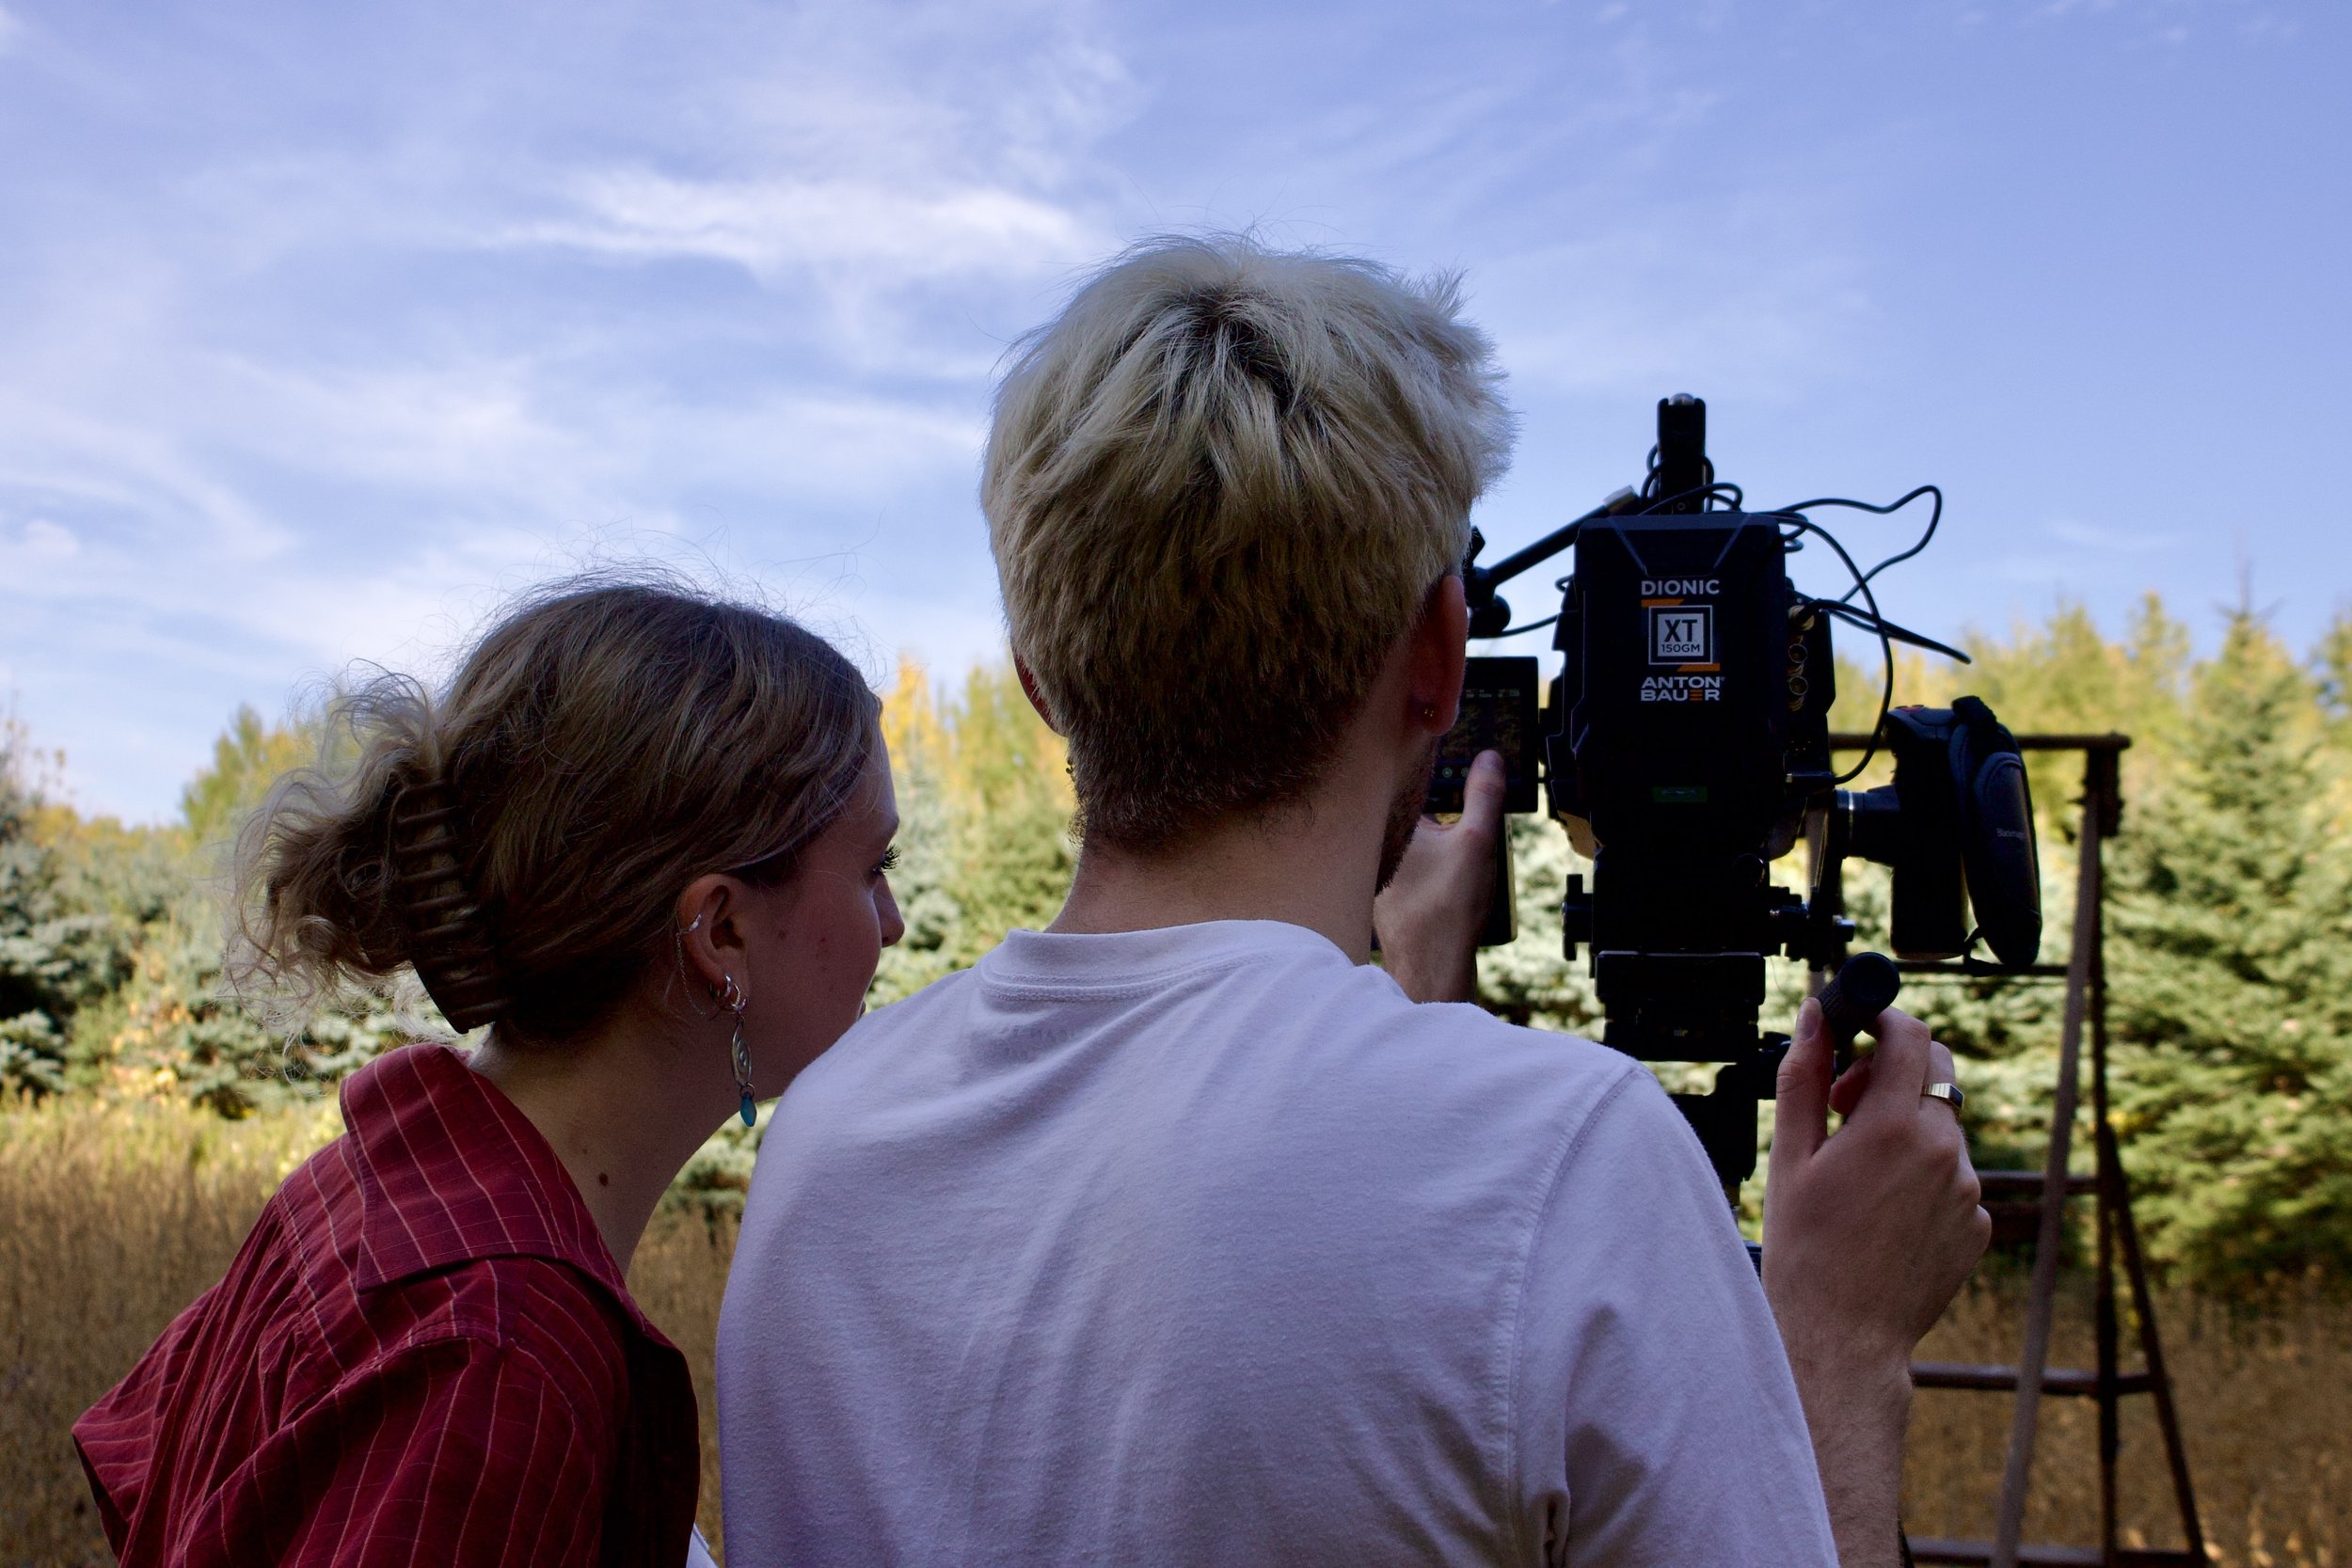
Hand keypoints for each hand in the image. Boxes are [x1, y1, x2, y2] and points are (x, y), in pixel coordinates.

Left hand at [1372, 750, 1503, 1003]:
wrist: (1430, 968)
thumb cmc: (1447, 908)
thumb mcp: (1476, 840)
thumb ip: (1484, 795)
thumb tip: (1490, 758)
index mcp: (1386, 824)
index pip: (1407, 781)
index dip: (1433, 770)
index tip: (1452, 765)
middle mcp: (1371, 846)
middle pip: (1410, 813)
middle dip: (1438, 810)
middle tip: (1464, 817)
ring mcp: (1375, 875)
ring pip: (1408, 844)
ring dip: (1431, 843)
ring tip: (1458, 856)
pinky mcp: (1382, 898)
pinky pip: (1406, 870)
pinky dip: (1424, 869)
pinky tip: (1445, 882)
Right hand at [1764, 999, 1988, 1567]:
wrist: (1842, 1337)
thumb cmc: (1804, 1249)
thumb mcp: (1790, 1155)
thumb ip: (1804, 1075)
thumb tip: (1816, 1014)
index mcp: (1894, 1126)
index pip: (1911, 1034)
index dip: (1883, 1018)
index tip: (1858, 1027)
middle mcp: (1944, 1151)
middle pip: (1937, 1071)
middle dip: (1894, 1069)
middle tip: (1846, 1105)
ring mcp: (1968, 1191)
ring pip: (1944, 1127)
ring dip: (1907, 1129)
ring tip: (1859, 1177)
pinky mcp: (1979, 1225)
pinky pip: (1955, 1177)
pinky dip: (1924, 1177)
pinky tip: (1884, 1215)